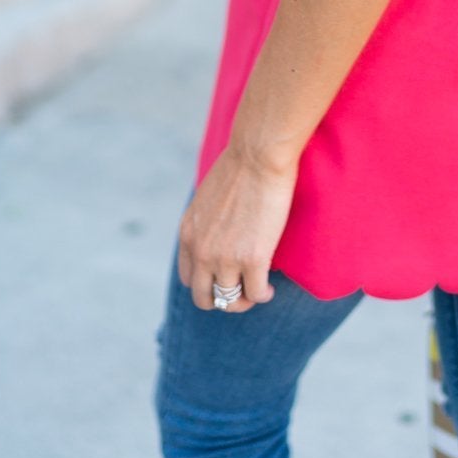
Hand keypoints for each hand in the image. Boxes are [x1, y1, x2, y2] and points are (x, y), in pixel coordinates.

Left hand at [178, 143, 298, 311]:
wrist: (257, 155)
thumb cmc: (239, 166)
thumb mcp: (206, 197)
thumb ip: (206, 221)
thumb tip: (220, 230)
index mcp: (188, 234)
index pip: (188, 278)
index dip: (207, 283)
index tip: (225, 276)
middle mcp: (202, 251)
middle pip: (204, 298)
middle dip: (222, 299)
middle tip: (241, 289)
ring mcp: (226, 258)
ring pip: (229, 302)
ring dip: (245, 300)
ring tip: (259, 289)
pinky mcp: (253, 259)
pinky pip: (256, 293)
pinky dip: (263, 294)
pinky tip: (269, 285)